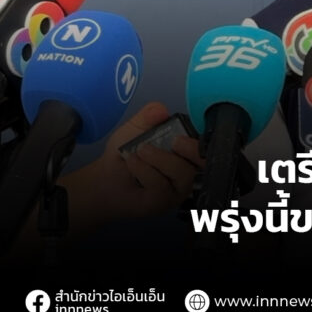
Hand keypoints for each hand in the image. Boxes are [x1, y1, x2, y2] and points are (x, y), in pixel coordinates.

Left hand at [66, 102, 204, 229]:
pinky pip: (162, 185)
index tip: (184, 134)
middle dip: (191, 149)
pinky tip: (133, 164)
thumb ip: (148, 115)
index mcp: (186, 149)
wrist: (106, 179)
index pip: (205, 143)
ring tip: (138, 152)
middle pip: (202, 160)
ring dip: (159, 159)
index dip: (202, 139)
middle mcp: (188, 167)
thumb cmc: (125, 154)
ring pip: (182, 172)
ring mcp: (179, 187)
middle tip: (174, 141)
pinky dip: (145, 171)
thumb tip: (162, 110)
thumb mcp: (135, 128)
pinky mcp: (166, 201)